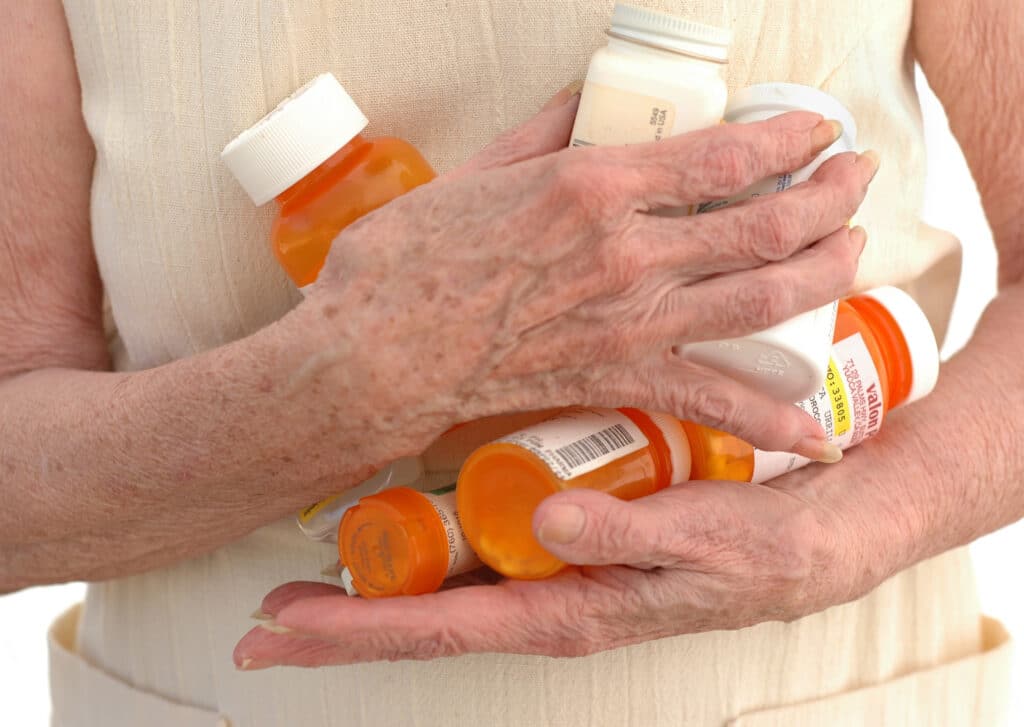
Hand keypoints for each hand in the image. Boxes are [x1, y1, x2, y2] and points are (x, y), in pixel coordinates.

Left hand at [233, 435, 914, 666]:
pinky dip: (428, 541)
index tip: (285, 628)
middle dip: (342, 625)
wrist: (817, 528)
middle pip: (427, 616)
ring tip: (303, 583)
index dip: (361, 630)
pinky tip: (395, 527)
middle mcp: (551, 593)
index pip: (449, 627)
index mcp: (574, 608)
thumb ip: (637, 538)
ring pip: (446, 584)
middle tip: (264, 617)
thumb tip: (548, 523)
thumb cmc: (770, 549)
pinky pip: (483, 547)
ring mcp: (554, 567)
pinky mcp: (567, 535)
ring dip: (374, 584)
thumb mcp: (716, 546)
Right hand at [291, 84, 877, 470]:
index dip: (787, 143)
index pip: (724, 157)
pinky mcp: (619, 382)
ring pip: (763, 298)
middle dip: (831, 198)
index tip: (813, 134)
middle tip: (852, 181)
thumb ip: (541, 132)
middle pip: (766, 226)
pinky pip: (713, 402)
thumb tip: (582, 99)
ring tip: (855, 253)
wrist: (376, 357)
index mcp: (595, 189)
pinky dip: (772, 417)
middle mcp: (629, 254)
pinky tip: (817, 431)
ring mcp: (631, 324)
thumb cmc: (408, 264)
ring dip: (827, 273)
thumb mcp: (474, 172)